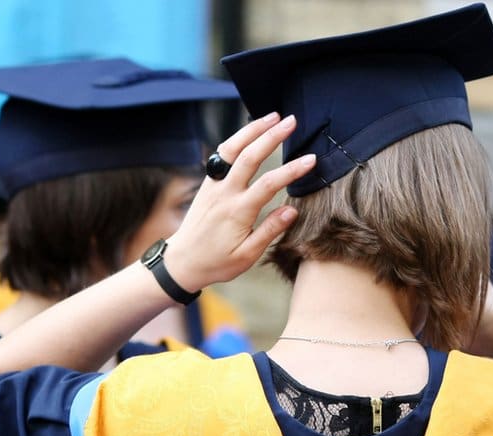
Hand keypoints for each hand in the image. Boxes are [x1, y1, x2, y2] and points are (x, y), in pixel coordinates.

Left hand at [166, 113, 315, 290]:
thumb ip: (269, 231)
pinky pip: (222, 154)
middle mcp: (224, 193)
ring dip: (252, 129)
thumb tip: (291, 210)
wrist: (182, 261)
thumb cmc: (217, 262)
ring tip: (273, 116)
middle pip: (249, 156)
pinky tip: (251, 131)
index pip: (269, 184)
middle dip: (272, 136)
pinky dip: (238, 138)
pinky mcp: (208, 183)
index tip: (311, 160)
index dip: (291, 170)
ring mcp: (214, 185)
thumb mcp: (247, 256)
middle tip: (292, 121)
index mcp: (237, 212)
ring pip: (232, 148)